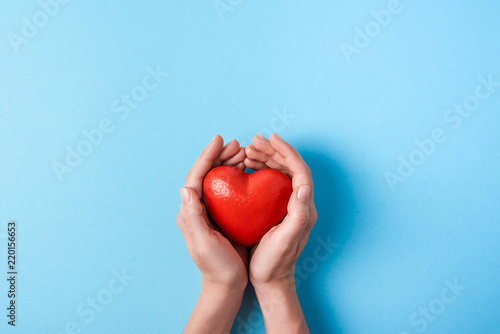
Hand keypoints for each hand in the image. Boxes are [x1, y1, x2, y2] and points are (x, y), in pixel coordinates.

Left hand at [177, 135, 247, 332]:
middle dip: (220, 156)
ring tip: (243, 152)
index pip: (195, 177)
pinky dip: (237, 176)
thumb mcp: (203, 243)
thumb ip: (193, 217)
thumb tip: (185, 189)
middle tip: (237, 144)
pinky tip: (248, 170)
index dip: (206, 157)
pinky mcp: (224, 215)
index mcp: (190, 212)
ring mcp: (211, 211)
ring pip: (218, 179)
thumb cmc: (216, 266)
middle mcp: (198, 208)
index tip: (219, 140)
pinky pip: (229, 189)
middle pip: (207, 174)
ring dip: (228, 163)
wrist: (227, 284)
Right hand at [245, 133, 316, 332]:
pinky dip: (261, 170)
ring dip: (266, 158)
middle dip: (273, 151)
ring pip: (281, 172)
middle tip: (253, 142)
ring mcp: (288, 205)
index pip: (300, 171)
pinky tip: (247, 168)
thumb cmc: (274, 263)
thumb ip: (297, 216)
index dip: (287, 152)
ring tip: (248, 152)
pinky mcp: (277, 208)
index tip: (271, 139)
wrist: (270, 280)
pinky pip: (272, 182)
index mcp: (304, 208)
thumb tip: (302, 188)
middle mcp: (299, 203)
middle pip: (290, 168)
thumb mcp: (284, 241)